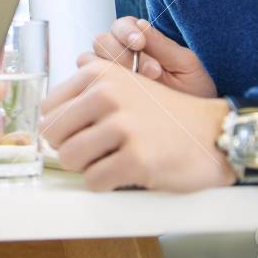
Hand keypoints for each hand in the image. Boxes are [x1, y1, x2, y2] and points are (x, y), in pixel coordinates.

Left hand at [40, 58, 235, 191]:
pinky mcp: (137, 159)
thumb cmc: (163, 115)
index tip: (79, 133)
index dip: (60, 128)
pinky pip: (94, 181)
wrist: (213, 134)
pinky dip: (104, 183)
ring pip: (69, 159)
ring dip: (87, 167)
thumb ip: (84, 96)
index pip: (48, 109)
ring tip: (110, 160)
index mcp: (99, 74)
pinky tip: (124, 173)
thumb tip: (43, 122)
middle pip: (52, 135)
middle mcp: (107, 95)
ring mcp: (123, 126)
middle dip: (69, 148)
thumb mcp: (122, 87)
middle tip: (95, 151)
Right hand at [87, 17, 216, 97]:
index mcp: (138, 42)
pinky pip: (86, 87)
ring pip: (88, 62)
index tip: (140, 43)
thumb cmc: (194, 93)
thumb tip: (140, 25)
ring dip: (111, 71)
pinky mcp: (100, 98)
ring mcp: (107, 77)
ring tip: (143, 88)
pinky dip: (99, 90)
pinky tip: (123, 100)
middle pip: (101, 41)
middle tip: (152, 71)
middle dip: (122, 53)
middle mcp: (118, 56)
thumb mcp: (186, 67)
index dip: (126, 31)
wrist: (196, 127)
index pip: (120, 26)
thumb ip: (163, 45)